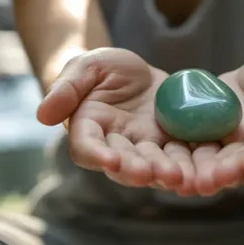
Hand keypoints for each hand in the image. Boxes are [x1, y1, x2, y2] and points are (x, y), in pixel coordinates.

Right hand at [36, 48, 193, 191]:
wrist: (134, 72)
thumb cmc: (102, 68)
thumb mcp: (84, 67)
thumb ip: (66, 88)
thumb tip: (42, 115)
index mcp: (89, 130)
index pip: (88, 147)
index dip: (98, 155)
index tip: (111, 160)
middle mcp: (117, 146)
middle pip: (124, 163)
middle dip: (137, 169)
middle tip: (151, 173)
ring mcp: (146, 147)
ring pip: (154, 165)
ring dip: (165, 173)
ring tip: (178, 177)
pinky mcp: (172, 143)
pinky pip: (181, 156)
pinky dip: (190, 165)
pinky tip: (201, 170)